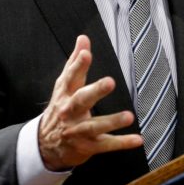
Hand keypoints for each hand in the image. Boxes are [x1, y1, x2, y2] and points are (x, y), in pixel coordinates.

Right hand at [38, 35, 143, 170]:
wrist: (45, 145)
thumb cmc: (60, 109)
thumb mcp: (64, 86)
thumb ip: (75, 62)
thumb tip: (83, 38)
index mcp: (65, 94)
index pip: (71, 77)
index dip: (78, 65)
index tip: (86, 53)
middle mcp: (70, 112)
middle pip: (82, 100)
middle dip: (95, 91)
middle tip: (110, 82)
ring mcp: (78, 131)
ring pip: (95, 126)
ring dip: (112, 121)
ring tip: (128, 116)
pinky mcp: (88, 146)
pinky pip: (106, 144)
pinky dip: (122, 143)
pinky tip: (137, 140)